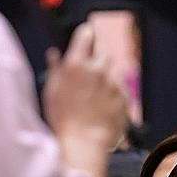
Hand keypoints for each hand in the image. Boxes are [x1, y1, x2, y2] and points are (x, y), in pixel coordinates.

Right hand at [42, 24, 127, 151]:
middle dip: (98, 61)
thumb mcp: (52, 92)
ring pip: (113, 73)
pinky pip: (121, 90)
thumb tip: (54, 55)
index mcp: (76, 65)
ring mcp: (113, 83)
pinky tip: (102, 108)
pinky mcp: (124, 96)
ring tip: (94, 99)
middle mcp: (97, 70)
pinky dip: (114, 95)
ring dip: (106, 80)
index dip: (85, 34)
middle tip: (89, 76)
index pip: (85, 35)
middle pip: (104, 54)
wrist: (84, 142)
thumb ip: (55, 69)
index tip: (86, 34)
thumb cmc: (64, 120)